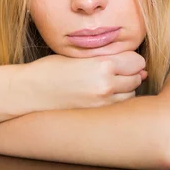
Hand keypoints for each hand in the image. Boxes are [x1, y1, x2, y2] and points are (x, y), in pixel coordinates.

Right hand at [21, 51, 146, 111]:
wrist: (30, 91)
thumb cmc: (51, 68)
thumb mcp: (79, 56)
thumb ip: (106, 58)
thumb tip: (139, 67)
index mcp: (101, 65)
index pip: (136, 61)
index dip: (131, 59)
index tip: (123, 59)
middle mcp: (105, 84)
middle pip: (136, 78)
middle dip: (131, 73)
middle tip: (116, 70)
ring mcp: (102, 102)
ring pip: (131, 94)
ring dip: (126, 88)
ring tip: (108, 82)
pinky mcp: (96, 113)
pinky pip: (119, 105)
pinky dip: (117, 99)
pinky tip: (102, 93)